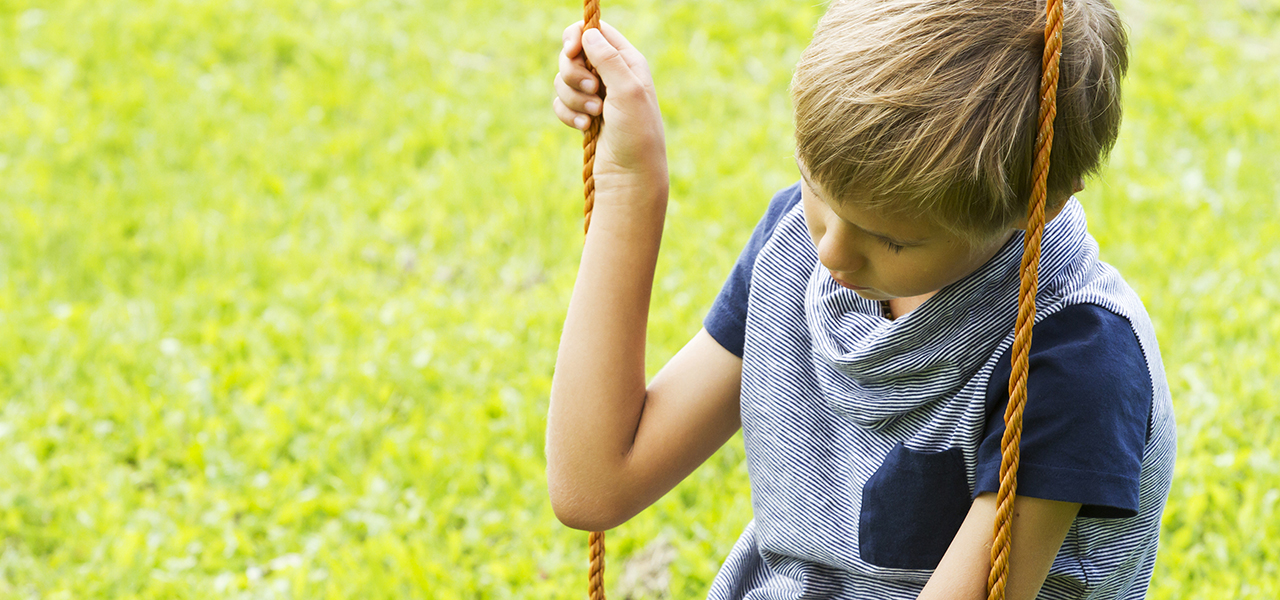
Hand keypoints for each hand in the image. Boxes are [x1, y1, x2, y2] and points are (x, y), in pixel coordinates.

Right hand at [554, 22, 666, 187]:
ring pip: (564, 80)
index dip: (577, 37)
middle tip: (593, 92)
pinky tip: (585, 128)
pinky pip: (561, 103)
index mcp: (628, 62)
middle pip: (573, 54)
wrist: (630, 176)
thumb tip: (588, 33)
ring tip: (594, 116)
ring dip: (573, 98)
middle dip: (574, 73)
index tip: (570, 52)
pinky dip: (568, 114)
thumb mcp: (628, 91)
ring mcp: (596, 96)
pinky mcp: (584, 115)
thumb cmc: (637, 134)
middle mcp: (611, 75)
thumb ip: (608, 59)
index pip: (596, 32)